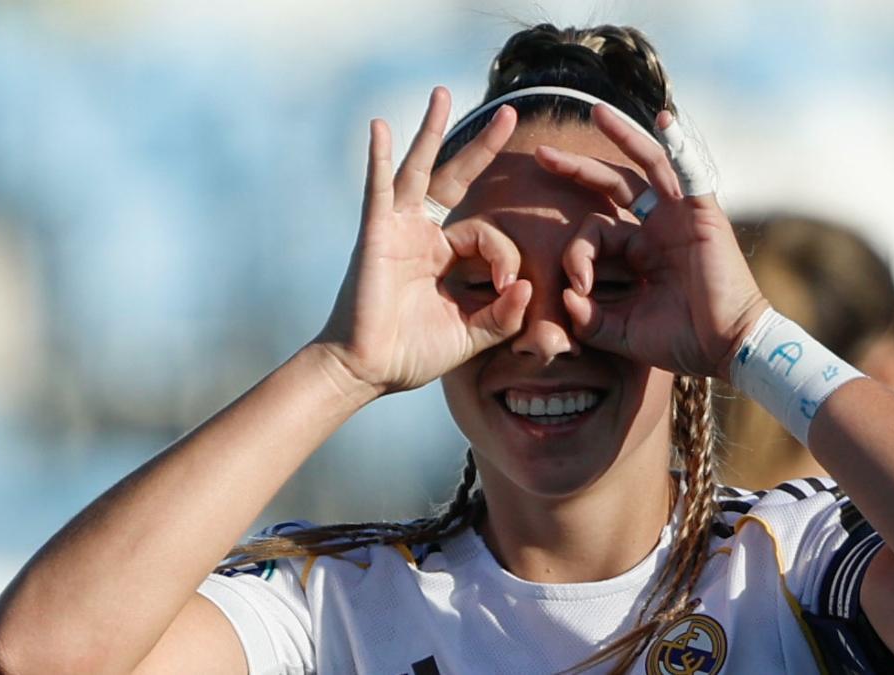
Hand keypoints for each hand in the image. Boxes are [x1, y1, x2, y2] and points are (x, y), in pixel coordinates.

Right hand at [316, 87, 532, 394]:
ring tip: (443, 94)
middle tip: (509, 114)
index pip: (486, 236)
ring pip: (419, 170)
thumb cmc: (412, 355)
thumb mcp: (471, 334)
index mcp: (444, 257)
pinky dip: (377, 158)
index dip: (504, 256)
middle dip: (482, 147)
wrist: (367, 370)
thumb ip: (503, 315)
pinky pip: (378, 188)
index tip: (507, 287)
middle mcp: (421, 236)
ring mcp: (397, 230)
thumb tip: (527, 286)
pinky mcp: (375, 234)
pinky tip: (378, 127)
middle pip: (455, 178)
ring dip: (432, 131)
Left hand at [534, 106, 767, 379]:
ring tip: (597, 112)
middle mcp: (658, 227)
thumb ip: (588, 318)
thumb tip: (563, 298)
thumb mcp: (621, 331)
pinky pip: (689, 171)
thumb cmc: (680, 341)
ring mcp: (681, 216)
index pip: (595, 233)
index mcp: (638, 252)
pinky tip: (663, 120)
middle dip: (577, 168)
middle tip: (541, 154)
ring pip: (648, 165)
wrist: (726, 348)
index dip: (577, 256)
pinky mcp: (702, 213)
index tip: (577, 288)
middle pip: (614, 186)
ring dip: (623, 136)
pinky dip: (679, 144)